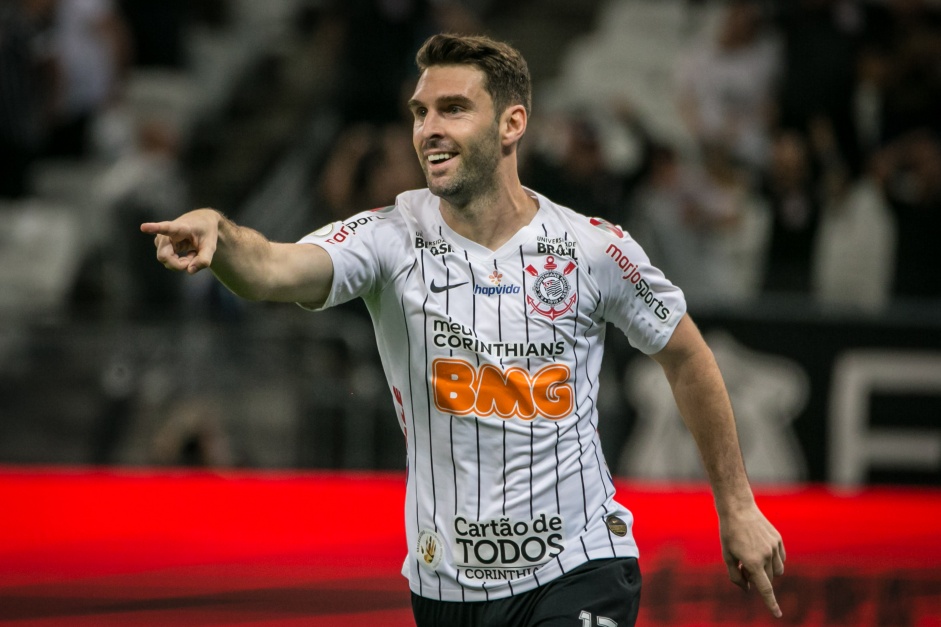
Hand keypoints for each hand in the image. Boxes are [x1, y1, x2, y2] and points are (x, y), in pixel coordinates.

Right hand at [141, 209, 220, 274]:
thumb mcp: (211, 246)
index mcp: (179, 227)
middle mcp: (166, 233)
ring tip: (193, 253)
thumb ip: (204, 259)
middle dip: (178, 264)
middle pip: (163, 256)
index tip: (143, 227)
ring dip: (180, 263)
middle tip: (193, 259)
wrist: (203, 223)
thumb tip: (189, 271)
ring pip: (165, 260)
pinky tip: (188, 254)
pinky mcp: (162, 246)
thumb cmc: (207, 232)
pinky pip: (168, 261)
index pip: (166, 228)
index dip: (154, 228)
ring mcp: (162, 240)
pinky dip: (180, 262)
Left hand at [719, 503, 785, 617]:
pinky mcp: (778, 540)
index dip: (771, 603)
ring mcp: (774, 547)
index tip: (778, 614)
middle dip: (756, 577)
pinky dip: (773, 560)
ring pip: (777, 571)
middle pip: (767, 578)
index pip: (765, 588)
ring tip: (753, 557)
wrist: (738, 508)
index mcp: (752, 561)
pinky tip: (762, 550)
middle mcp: (766, 555)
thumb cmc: (729, 533)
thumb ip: (736, 576)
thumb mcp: (727, 556)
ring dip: (768, 571)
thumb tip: (748, 589)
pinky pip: (781, 559)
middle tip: (743, 564)